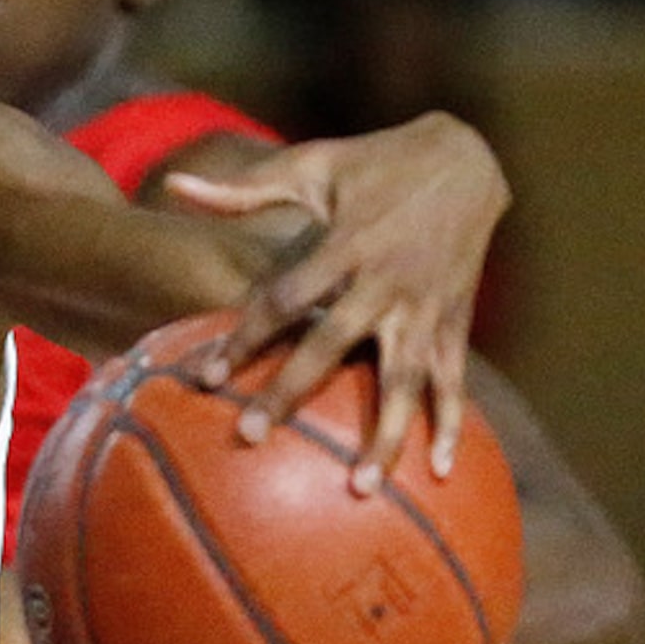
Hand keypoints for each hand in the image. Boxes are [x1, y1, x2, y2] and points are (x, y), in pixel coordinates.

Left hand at [169, 111, 507, 490]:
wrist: (471, 156)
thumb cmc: (378, 163)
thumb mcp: (311, 165)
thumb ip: (243, 188)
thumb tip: (173, 185)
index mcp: (347, 244)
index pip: (283, 299)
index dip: (244, 337)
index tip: (205, 378)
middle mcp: (386, 281)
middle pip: (330, 345)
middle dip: (290, 392)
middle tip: (249, 437)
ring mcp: (425, 306)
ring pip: (403, 378)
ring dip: (385, 433)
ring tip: (361, 487)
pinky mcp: (456, 320)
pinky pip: (454, 380)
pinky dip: (452, 424)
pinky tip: (438, 471)